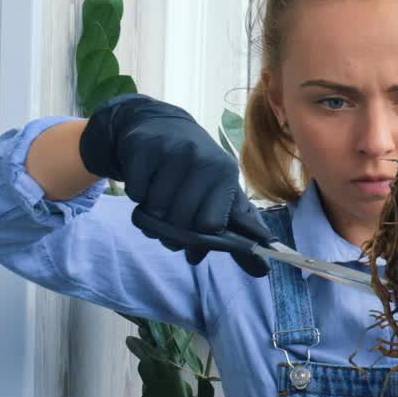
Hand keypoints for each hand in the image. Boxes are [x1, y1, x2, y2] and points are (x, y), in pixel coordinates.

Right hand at [80, 93, 275, 276]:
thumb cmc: (195, 168)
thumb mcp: (220, 191)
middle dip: (172, 231)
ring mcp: (172, 152)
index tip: (194, 236)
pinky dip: (137, 196)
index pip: (211, 225)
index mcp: (225, 174)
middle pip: (181, 221)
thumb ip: (239, 231)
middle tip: (170, 221)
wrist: (159, 124)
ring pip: (155, 210)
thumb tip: (261, 271)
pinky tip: (147, 180)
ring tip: (159, 199)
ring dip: (153, 215)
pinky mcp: (143, 148)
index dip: (199, 238)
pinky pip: (136, 194)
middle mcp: (202, 160)